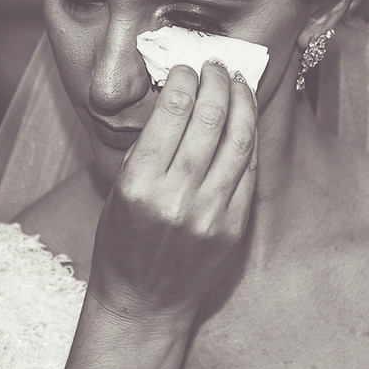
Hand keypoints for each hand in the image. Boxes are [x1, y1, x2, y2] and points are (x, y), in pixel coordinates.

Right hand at [86, 61, 257, 330]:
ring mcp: (210, 215)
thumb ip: (149, 147)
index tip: (187, 68)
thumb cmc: (123, 243)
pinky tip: (245, 119)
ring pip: (238, 141)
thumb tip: (180, 98)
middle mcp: (176, 198)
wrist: (144, 302)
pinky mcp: (234, 228)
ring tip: (238, 81)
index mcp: (139, 184)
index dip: (185, 80)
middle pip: (210, 120)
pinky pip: (248, 172)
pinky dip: (249, 138)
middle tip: (217, 66)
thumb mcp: (119, 190)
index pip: (172, 113)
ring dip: (241, 103)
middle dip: (217, 83)